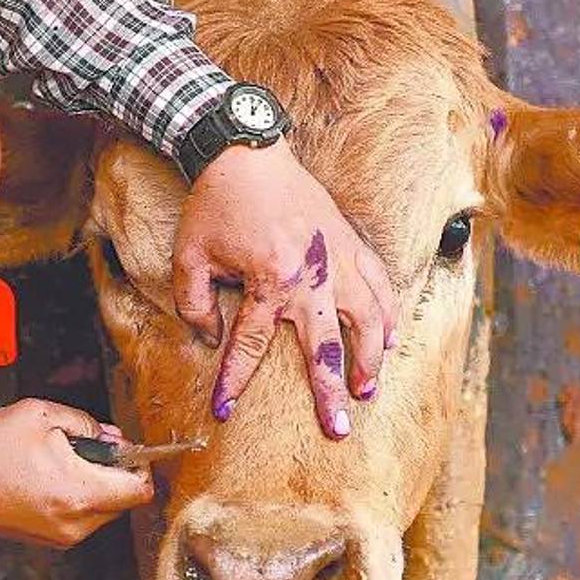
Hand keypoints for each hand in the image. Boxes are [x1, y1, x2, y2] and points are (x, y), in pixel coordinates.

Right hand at [0, 399, 152, 546]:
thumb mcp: (38, 415)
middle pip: (124, 499)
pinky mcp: (49, 539)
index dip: (140, 463)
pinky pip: (81, 516)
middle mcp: (78, 522)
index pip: (140, 490)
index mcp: (81, 492)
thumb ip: (84, 422)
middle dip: (114, 470)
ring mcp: (63, 535)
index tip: (123, 446)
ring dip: (95, 483)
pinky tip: (49, 476)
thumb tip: (110, 436)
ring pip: (103, 509)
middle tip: (87, 444)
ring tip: (61, 459)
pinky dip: (77, 496)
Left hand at [173, 141, 398, 439]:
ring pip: (366, 319)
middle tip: (337, 428)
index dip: (234, 379)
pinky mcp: (349, 240)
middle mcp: (310, 275)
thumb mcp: (189, 256)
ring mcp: (336, 257)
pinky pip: (379, 283)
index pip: (251, 345)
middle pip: (325, 347)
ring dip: (369, 359)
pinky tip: (390, 339)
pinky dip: (388, 313)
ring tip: (369, 391)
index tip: (223, 410)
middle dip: (330, 393)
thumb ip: (196, 304)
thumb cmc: (215, 204)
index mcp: (268, 280)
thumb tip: (212, 339)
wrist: (244, 150)